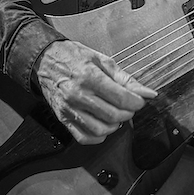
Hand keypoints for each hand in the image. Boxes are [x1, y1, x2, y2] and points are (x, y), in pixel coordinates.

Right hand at [33, 39, 157, 144]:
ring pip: (100, 129)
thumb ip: (126, 79)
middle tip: (129, 106)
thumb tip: (147, 93)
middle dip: (128, 113)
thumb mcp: (104, 61)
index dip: (136, 102)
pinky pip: (83, 137)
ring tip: (117, 114)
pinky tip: (104, 124)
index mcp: (89, 77)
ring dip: (115, 125)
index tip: (140, 100)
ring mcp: (68, 109)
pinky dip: (99, 136)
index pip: (121, 98)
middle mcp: (77, 95)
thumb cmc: (75, 57)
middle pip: (113, 115)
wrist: (46, 60)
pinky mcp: (62, 118)